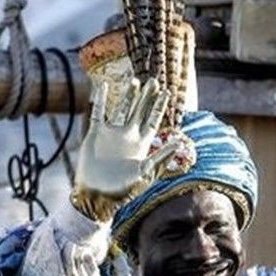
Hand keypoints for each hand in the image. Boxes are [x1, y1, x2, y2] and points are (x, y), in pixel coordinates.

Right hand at [72, 78, 169, 223]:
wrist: (96, 195)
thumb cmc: (121, 189)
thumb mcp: (145, 173)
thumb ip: (161, 157)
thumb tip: (179, 143)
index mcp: (141, 144)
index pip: (153, 120)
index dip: (160, 106)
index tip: (167, 92)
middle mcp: (127, 137)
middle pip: (139, 111)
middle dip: (147, 96)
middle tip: (153, 80)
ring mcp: (112, 134)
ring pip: (121, 109)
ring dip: (128, 96)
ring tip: (134, 80)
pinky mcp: (96, 134)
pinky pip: (98, 113)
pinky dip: (100, 100)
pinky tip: (103, 87)